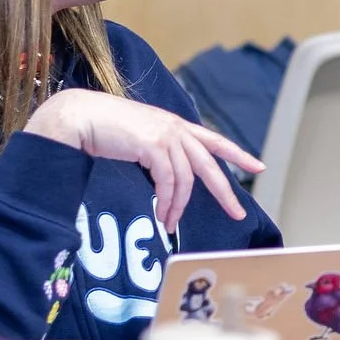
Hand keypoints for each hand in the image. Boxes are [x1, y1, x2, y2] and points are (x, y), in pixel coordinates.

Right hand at [27, 90, 263, 234]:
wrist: (82, 116)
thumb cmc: (106, 128)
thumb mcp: (141, 138)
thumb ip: (159, 151)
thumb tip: (169, 178)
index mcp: (176, 125)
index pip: (215, 140)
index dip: (238, 154)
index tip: (258, 166)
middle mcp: (176, 128)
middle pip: (210, 165)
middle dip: (225, 192)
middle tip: (237, 213)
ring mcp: (165, 135)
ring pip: (186, 179)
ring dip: (178, 207)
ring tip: (170, 224)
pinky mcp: (152, 145)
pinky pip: (168, 181)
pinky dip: (167, 202)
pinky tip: (161, 214)